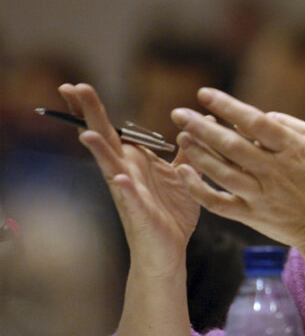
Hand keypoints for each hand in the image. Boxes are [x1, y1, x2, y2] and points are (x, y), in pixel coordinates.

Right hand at [58, 83, 200, 276]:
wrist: (170, 250)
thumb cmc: (172, 212)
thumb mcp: (185, 174)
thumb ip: (189, 149)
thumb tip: (202, 119)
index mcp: (135, 160)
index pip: (111, 129)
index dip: (94, 108)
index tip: (77, 85)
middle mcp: (126, 171)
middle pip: (104, 138)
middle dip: (89, 115)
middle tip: (71, 88)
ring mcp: (129, 192)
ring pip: (110, 166)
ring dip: (99, 151)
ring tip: (86, 135)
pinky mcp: (139, 212)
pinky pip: (130, 198)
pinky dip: (124, 188)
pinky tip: (118, 179)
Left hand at [171, 87, 304, 259]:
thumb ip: (287, 123)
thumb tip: (255, 116)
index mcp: (291, 148)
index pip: (254, 121)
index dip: (227, 106)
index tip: (204, 94)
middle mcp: (273, 170)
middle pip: (231, 145)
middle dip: (201, 126)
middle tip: (179, 113)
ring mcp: (261, 195)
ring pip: (221, 172)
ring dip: (197, 153)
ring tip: (181, 136)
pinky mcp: (252, 216)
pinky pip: (218, 203)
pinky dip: (198, 189)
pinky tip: (184, 172)